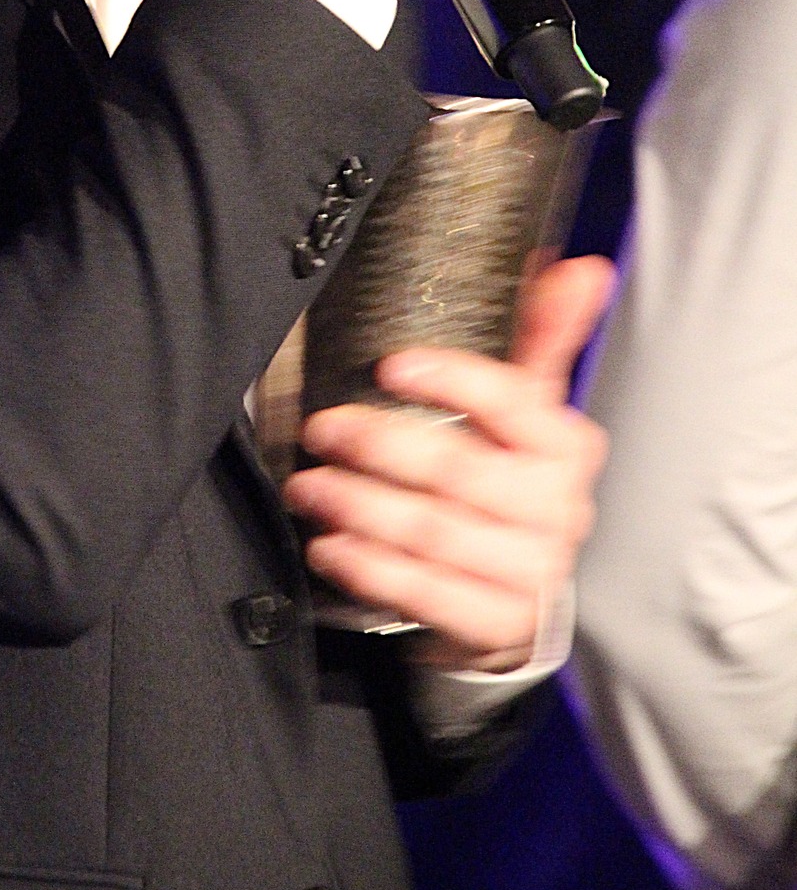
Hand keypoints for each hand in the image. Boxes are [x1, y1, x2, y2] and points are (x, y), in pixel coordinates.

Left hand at [280, 254, 614, 671]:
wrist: (517, 590)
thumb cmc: (512, 479)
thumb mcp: (527, 409)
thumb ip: (541, 336)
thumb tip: (581, 268)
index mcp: (564, 446)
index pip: (511, 401)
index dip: (450, 379)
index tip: (388, 365)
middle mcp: (557, 508)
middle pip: (458, 470)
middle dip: (378, 447)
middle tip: (319, 429)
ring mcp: (530, 570)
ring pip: (433, 532)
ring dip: (360, 507)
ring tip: (308, 486)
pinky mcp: (496, 621)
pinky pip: (426, 593)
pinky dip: (370, 567)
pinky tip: (329, 545)